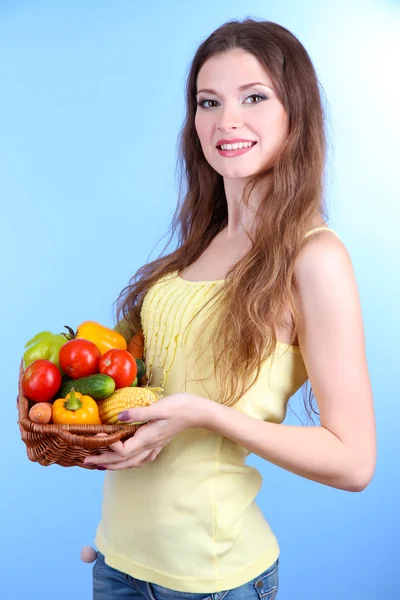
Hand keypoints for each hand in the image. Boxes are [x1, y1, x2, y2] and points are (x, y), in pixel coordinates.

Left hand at [83, 392, 209, 469]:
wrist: (197, 412)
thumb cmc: (180, 407)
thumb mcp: (159, 407)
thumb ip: (138, 413)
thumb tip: (120, 417)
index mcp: (147, 437)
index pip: (123, 450)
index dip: (109, 447)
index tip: (98, 437)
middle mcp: (149, 446)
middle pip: (123, 461)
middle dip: (104, 462)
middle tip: (86, 462)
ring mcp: (154, 446)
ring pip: (131, 463)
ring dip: (114, 465)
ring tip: (100, 464)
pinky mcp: (158, 444)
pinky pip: (141, 459)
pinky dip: (129, 462)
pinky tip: (126, 460)